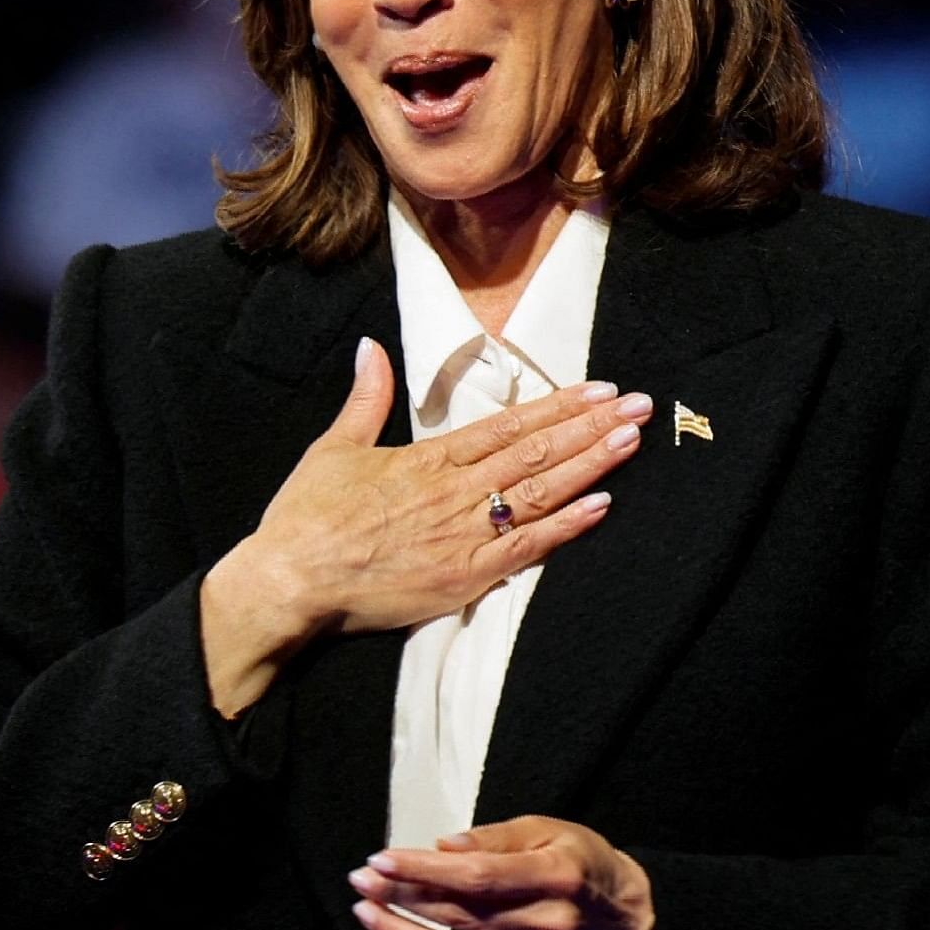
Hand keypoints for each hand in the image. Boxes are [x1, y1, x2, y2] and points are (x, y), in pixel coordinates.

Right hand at [198, 340, 650, 716]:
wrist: (291, 581)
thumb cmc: (307, 518)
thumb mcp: (334, 448)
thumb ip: (365, 398)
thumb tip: (370, 348)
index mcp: (428, 460)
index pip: (508, 425)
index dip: (559, 406)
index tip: (599, 389)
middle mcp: (455, 492)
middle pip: (536, 452)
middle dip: (591, 427)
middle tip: (638, 406)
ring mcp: (464, 536)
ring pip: (540, 494)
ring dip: (590, 466)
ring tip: (630, 442)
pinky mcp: (463, 578)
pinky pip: (526, 550)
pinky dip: (565, 528)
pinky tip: (601, 507)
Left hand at [348, 816, 660, 929]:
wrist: (635, 925)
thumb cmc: (583, 867)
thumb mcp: (550, 831)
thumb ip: (495, 838)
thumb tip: (440, 846)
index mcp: (555, 877)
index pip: (477, 877)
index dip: (423, 871)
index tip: (380, 862)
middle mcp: (549, 926)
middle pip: (460, 917)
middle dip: (400, 899)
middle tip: (360, 883)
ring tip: (367, 917)